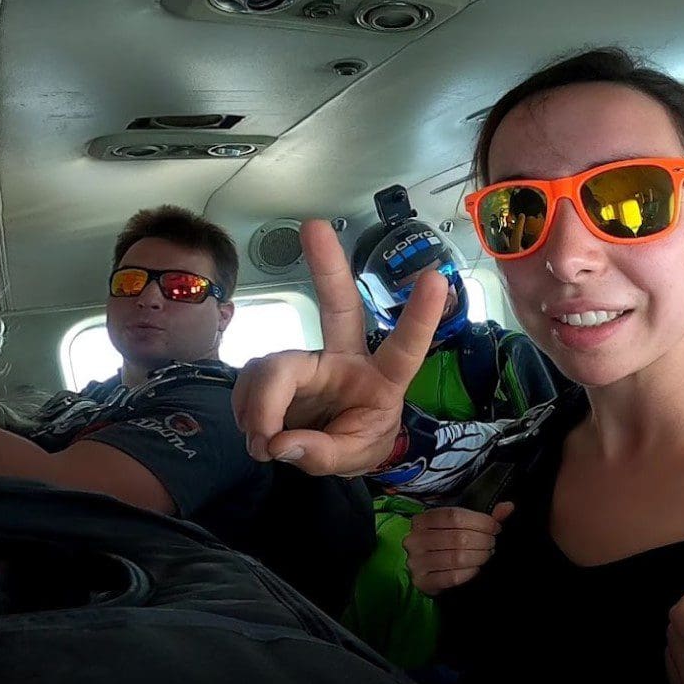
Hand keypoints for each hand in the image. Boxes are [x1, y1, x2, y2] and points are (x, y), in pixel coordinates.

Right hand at [232, 220, 447, 475]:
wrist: (332, 451)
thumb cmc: (357, 440)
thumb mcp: (353, 458)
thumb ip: (320, 453)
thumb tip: (279, 442)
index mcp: (382, 379)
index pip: (406, 347)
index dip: (421, 316)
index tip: (437, 278)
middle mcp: (346, 359)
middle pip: (339, 307)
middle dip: (328, 266)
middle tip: (314, 226)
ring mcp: (310, 361)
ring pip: (275, 366)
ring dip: (260, 405)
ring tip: (262, 442)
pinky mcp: (279, 371)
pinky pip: (251, 381)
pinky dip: (246, 410)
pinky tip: (255, 430)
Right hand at [404, 502, 513, 595]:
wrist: (429, 570)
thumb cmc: (447, 542)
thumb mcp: (462, 525)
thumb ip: (485, 517)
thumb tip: (509, 506)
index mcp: (423, 519)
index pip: (455, 516)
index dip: (481, 521)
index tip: (496, 528)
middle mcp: (415, 539)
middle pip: (458, 537)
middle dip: (483, 541)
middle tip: (492, 544)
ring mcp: (416, 562)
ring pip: (457, 558)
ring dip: (479, 556)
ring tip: (486, 555)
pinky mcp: (422, 582)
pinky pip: (453, 577)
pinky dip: (470, 572)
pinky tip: (476, 568)